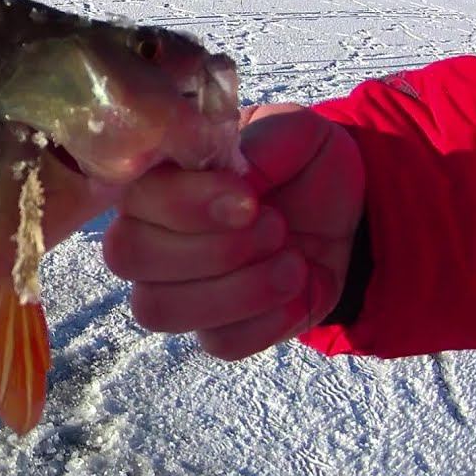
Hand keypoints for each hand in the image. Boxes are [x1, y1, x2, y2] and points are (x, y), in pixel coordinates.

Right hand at [101, 103, 365, 359]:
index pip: (132, 200)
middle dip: (213, 248)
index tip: (250, 200)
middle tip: (276, 227)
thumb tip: (237, 184)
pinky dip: (267, 321)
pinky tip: (298, 289)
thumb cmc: (301, 164)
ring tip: (293, 261)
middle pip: (127, 256)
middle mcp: (148, 235)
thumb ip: (264, 141)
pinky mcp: (214, 331)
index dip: (185, 206)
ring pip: (158, 309)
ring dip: (238, 290)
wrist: (348, 214)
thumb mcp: (295, 132)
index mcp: (158, 180)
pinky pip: (217, 344)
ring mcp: (173, 289)